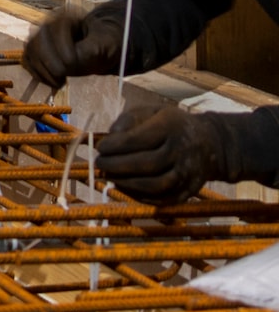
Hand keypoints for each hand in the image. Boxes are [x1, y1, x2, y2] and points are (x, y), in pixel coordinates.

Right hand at [22, 5, 124, 88]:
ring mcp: (38, 37)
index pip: (55, 29)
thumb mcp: (105, 44)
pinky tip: (53, 82)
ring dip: (43, 71)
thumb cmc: (103, 44)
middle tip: (63, 77)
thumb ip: (91, 50)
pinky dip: (37, 75)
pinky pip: (28, 62)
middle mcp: (48, 23)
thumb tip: (74, 60)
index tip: (72, 64)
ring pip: (30, 52)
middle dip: (50, 62)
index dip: (62, 48)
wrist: (96, 48)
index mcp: (66, 16)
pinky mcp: (34, 51)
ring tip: (60, 82)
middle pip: (37, 41)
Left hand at [95, 104, 243, 203]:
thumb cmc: (172, 124)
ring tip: (110, 177)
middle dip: (118, 167)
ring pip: (156, 185)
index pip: (139, 140)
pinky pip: (164, 200)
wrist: (211, 143)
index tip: (100, 148)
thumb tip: (110, 136)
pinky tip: (127, 189)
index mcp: (170, 127)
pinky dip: (142, 197)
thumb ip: (128, 120)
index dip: (116, 146)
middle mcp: (181, 151)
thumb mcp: (152, 111)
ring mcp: (188, 174)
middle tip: (99, 164)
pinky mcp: (190, 191)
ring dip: (128, 184)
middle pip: (146, 164)